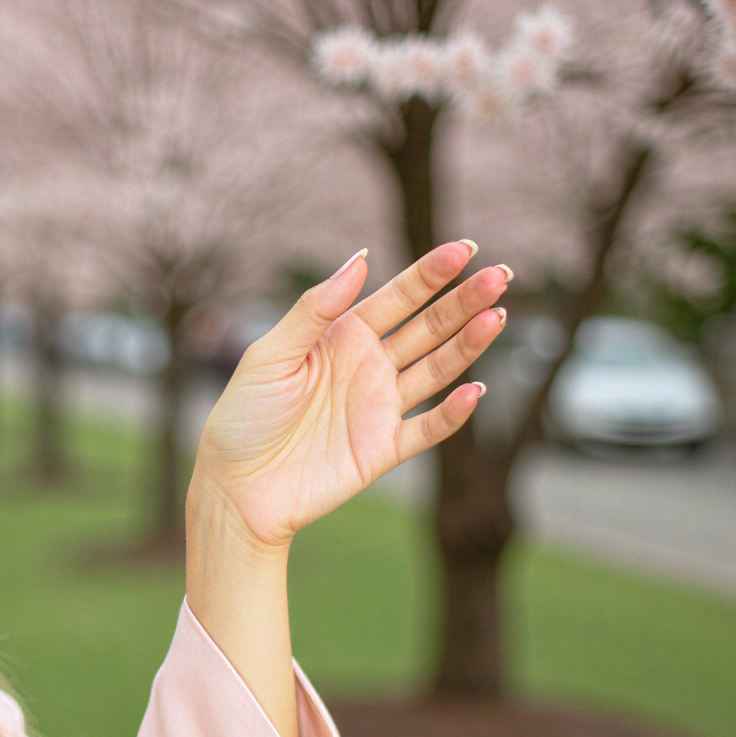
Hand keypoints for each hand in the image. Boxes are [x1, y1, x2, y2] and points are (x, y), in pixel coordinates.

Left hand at [190, 239, 509, 548]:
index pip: (397, 298)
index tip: (465, 248)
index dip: (431, 274)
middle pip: (428, 328)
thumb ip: (313, 311)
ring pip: (437, 370)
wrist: (235, 488)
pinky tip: (473, 390)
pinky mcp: (384, 449)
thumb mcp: (269, 356)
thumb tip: (360, 259)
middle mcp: (367, 367)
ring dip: (468, 345)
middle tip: (501, 276)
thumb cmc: (242, 418)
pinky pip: (428, 429)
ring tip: (497, 317)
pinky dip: (453, 414)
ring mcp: (379, 408)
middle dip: (464, 302)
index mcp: (341, 338)